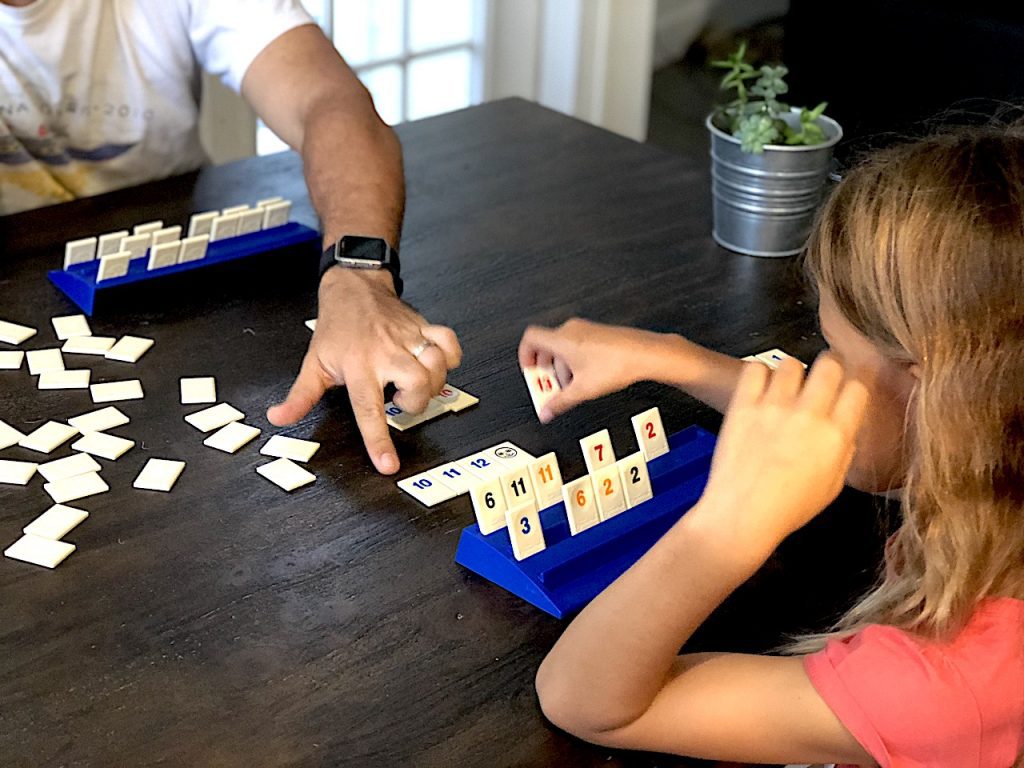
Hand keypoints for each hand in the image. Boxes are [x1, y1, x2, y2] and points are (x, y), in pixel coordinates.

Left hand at [266, 268, 460, 473]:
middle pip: (417, 386)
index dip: (379, 440)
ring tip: (415, 383)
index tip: (388, 464)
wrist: (354, 287)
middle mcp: (386, 352)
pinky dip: (450, 358)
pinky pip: (450, 344)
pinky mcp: (425, 327)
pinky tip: (435, 364)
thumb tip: (279, 418)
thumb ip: (300, 396)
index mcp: (358, 366)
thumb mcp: (314, 363)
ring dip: (432, 384)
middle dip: (414, 402)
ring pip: (436, 367)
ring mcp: (409, 338)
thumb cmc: (337, 327)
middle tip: (399, 398)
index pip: (368, 409)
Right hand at [518, 319, 662, 422]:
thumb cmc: (617, 364)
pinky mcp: (598, 335)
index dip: (524, 355)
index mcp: (562, 339)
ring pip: (563, 348)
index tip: (530, 371)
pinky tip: (587, 379)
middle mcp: (572, 330)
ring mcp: (586, 330)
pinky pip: (577, 346)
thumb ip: (560, 403)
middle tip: (550, 387)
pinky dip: (575, 362)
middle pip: (546, 346)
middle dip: (546, 369)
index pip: (530, 338)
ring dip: (562, 368)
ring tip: (571, 387)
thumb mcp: (582, 390)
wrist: (645, 354)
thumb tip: (546, 412)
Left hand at [694, 354, 868, 550]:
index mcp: (836, 435)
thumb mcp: (833, 486)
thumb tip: (845, 426)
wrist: (743, 515)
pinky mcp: (744, 405)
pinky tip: (759, 388)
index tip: (848, 381)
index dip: (855, 382)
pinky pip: (755, 369)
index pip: (857, 387)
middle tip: (818, 377)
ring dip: (791, 372)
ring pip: (791, 363)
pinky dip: (759, 374)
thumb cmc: (788, 508)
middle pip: (828, 364)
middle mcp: (809, 415)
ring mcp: (774, 407)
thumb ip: (843, 450)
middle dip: (827, 367)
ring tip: (784, 387)